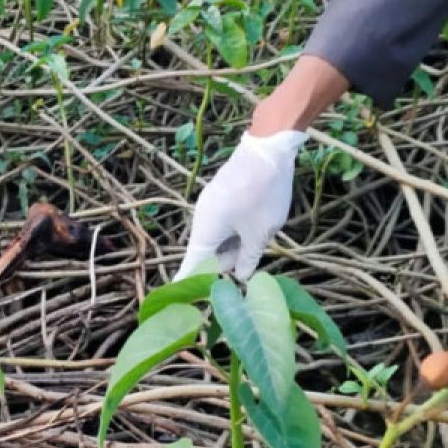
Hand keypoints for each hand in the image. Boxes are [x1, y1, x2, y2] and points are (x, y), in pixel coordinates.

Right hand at [176, 130, 305, 280]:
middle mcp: (202, 219)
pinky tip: (256, 225)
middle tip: (251, 264)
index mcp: (206, 232)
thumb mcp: (261, 233)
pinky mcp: (220, 196)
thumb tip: (241, 277)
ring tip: (259, 237)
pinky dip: (235, 230)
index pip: (192, 266)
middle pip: (208, 253)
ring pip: (218, 237)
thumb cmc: (263, 194)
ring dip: (235, 245)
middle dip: (226, 262)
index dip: (190, 283)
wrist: (267, 147)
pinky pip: (223, 222)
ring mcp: (210, 205)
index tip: (179, 299)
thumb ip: (249, 258)